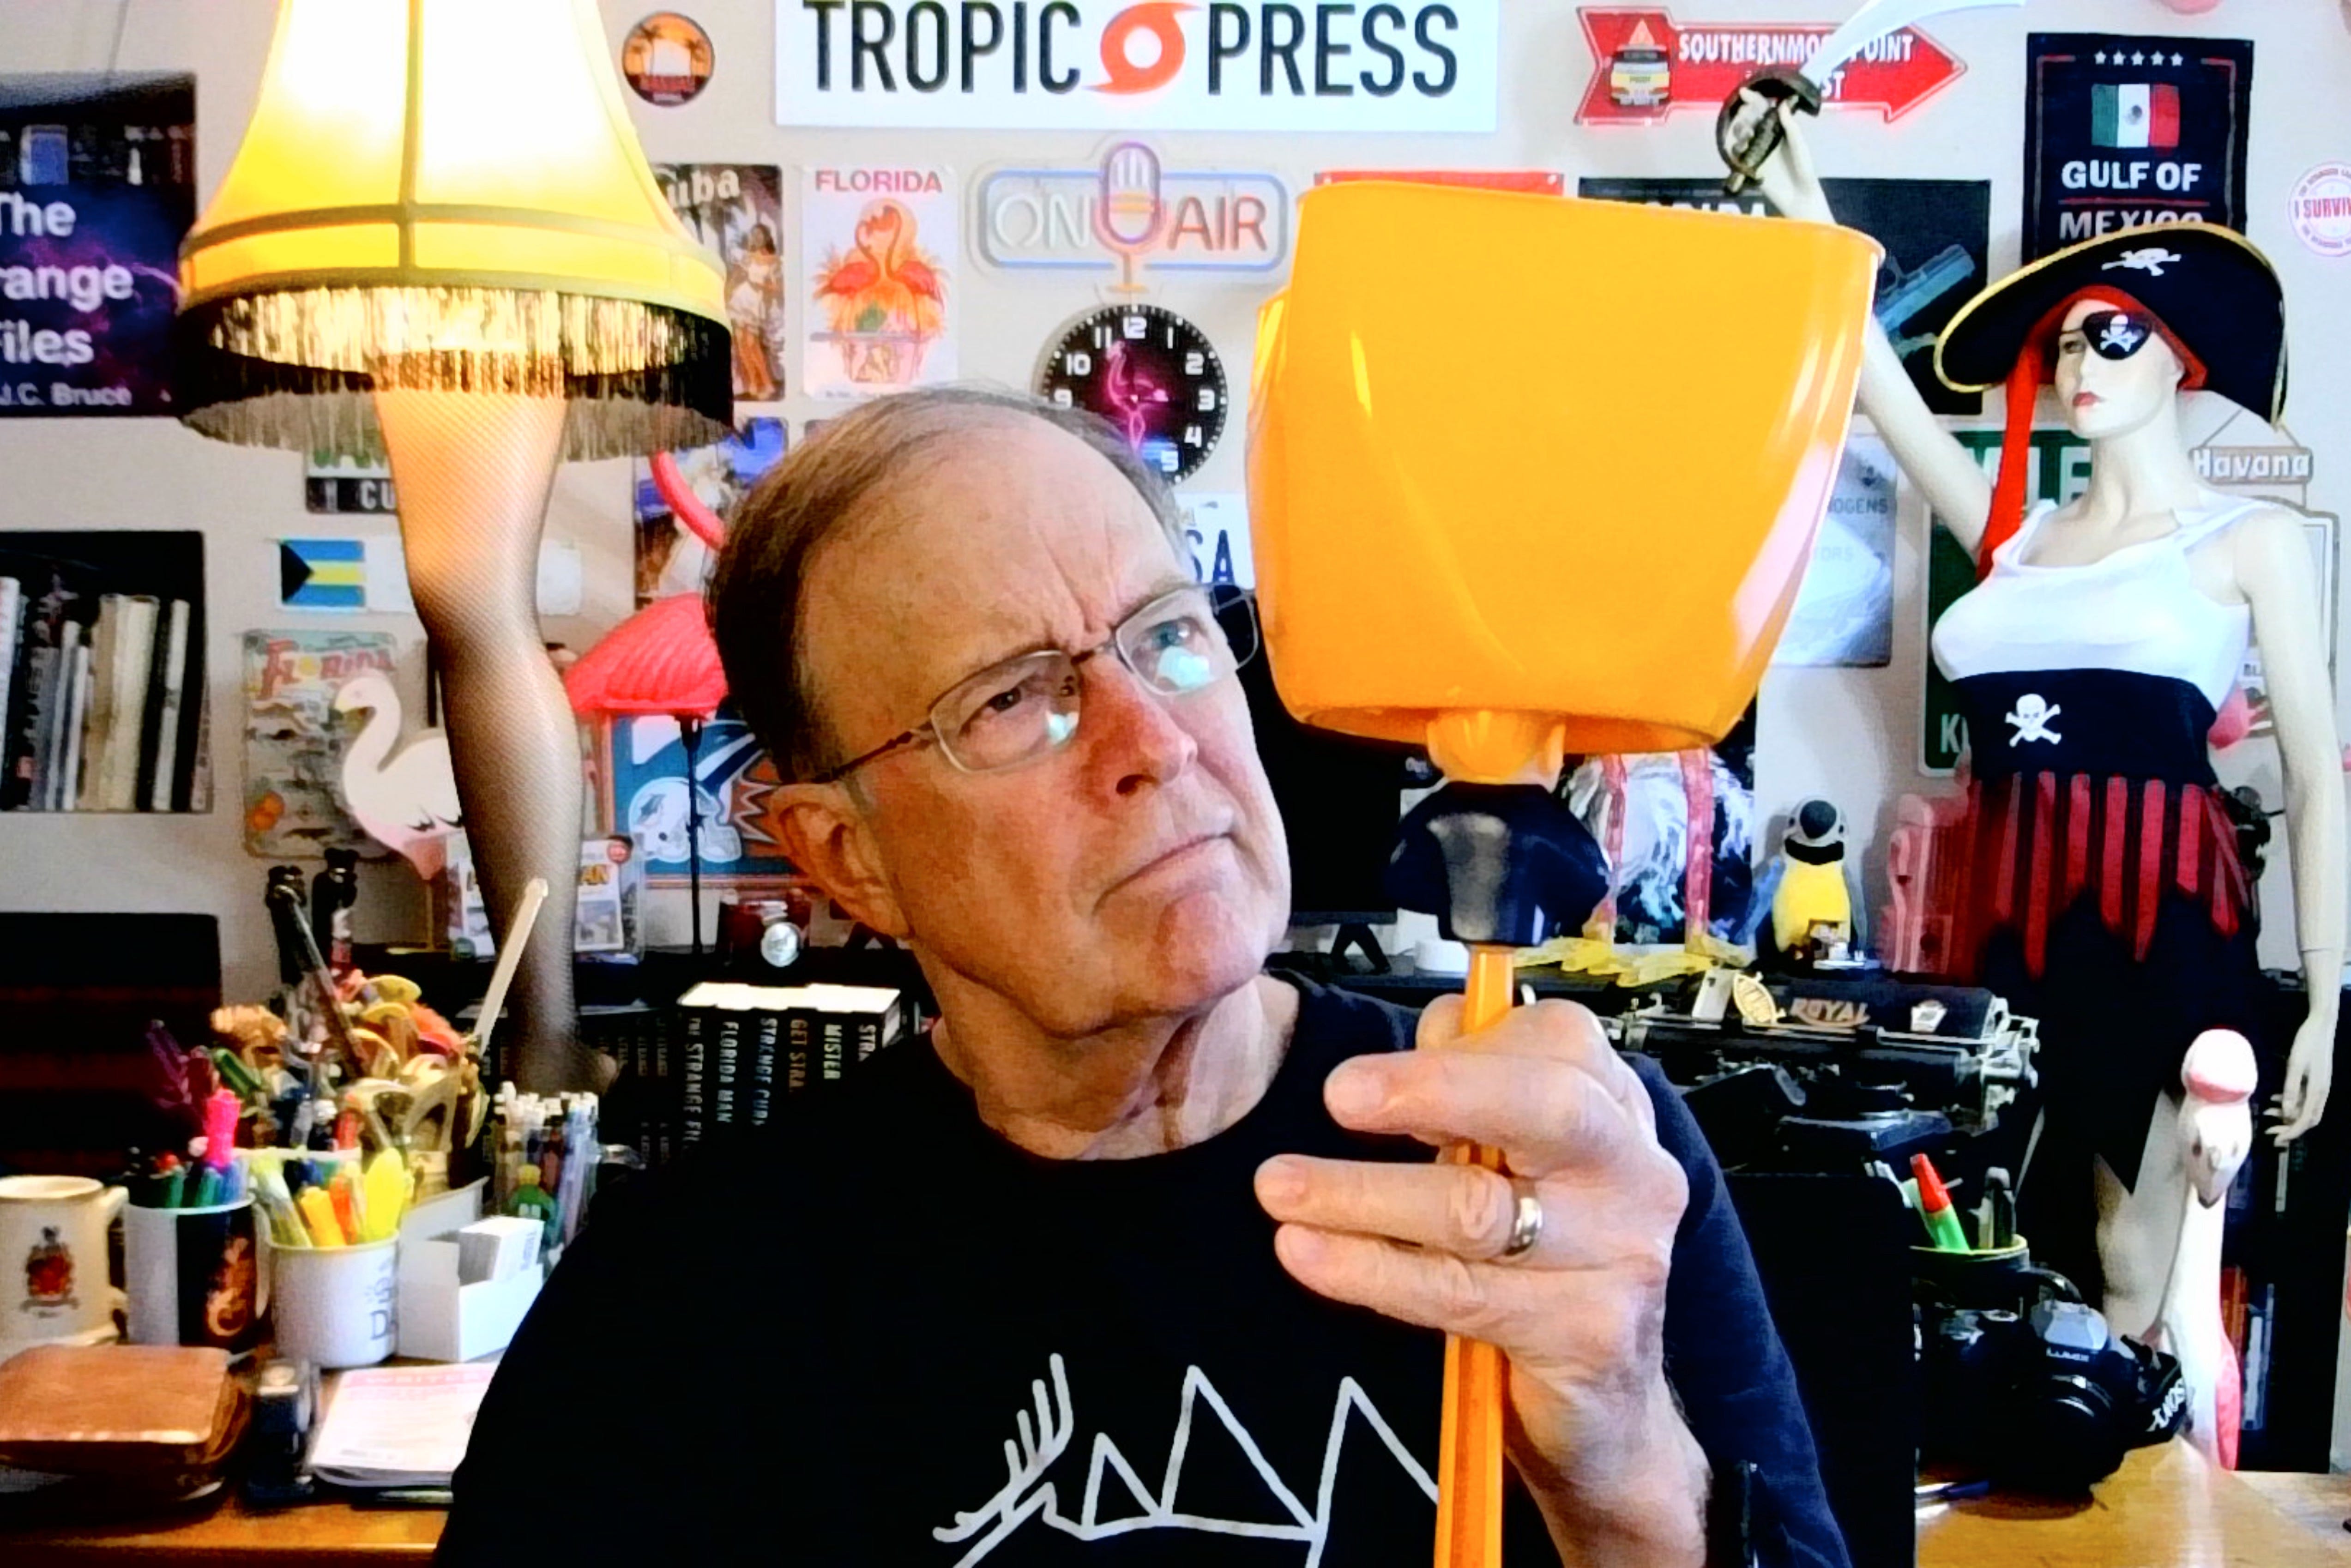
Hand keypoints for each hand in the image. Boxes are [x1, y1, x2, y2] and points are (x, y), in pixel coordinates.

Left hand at [1253, 997, 1706, 1563]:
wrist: (1603, 1406)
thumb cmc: (1540, 1263)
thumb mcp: (1515, 1161)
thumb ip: (1474, 1088)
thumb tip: (1424, 1037)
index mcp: (1615, 1110)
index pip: (1556, 1041)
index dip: (1458, 1045)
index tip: (1372, 1066)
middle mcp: (1634, 1173)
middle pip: (1542, 1107)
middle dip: (1430, 1091)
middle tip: (1337, 1095)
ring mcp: (1621, 1256)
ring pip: (1477, 1210)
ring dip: (1361, 1192)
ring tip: (1280, 1188)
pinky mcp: (1587, 1333)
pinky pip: (1459, 1292)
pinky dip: (1372, 1270)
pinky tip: (1309, 1254)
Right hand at [1727, 89, 1832, 223]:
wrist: (1800, 197)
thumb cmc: (1804, 170)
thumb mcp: (1799, 145)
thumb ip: (1790, 126)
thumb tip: (1780, 104)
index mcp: (1778, 129)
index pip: (1763, 110)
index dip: (1753, 100)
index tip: (1743, 93)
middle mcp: (1765, 138)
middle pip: (1748, 120)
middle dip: (1744, 116)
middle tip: (1745, 119)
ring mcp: (1756, 152)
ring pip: (1740, 136)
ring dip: (1739, 132)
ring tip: (1746, 136)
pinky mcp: (1749, 167)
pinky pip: (1735, 155)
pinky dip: (1733, 150)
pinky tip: (1739, 148)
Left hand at [2268, 1009, 2334, 1143]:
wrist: (2320, 1026)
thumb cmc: (2307, 1043)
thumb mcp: (2294, 1066)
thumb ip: (2291, 1090)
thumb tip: (2287, 1114)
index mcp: (2318, 1091)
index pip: (2306, 1120)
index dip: (2291, 1132)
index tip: (2275, 1138)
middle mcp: (2321, 1092)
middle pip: (2307, 1119)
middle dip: (2289, 1128)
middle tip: (2269, 1130)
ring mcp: (2319, 1086)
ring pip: (2304, 1109)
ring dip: (2287, 1114)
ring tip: (2267, 1113)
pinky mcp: (2315, 1080)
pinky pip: (2303, 1098)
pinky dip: (2290, 1102)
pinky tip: (2276, 1100)